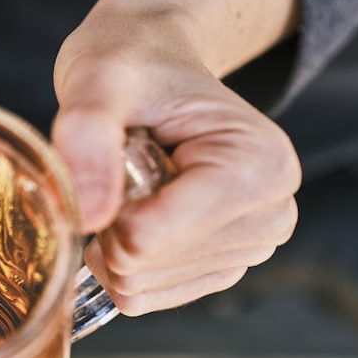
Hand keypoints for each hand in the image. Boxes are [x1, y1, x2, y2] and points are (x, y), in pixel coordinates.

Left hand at [52, 18, 300, 315]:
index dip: (105, 203)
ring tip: (134, 178)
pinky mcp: (217, 268)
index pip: (145, 237)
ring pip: (137, 287)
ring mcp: (248, 249)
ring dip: (112, 239)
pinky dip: (120, 259)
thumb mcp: (98, 78)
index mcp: (259, 168)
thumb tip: (89, 217)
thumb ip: (87, 135)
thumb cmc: (129, 62)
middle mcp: (271, 216)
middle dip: (109, 221)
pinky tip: (137, 208)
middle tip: (125, 162)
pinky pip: (142, 296)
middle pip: (141, 266)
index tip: (120, 151)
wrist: (149, 61)